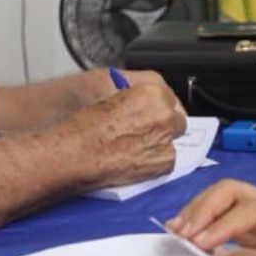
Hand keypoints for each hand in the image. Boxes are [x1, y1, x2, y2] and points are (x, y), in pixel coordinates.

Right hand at [67, 81, 186, 185]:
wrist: (79, 154)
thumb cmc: (87, 127)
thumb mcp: (111, 97)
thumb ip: (135, 98)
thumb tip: (141, 103)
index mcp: (153, 93)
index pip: (169, 97)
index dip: (160, 107)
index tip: (155, 113)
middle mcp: (164, 115)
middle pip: (176, 119)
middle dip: (164, 125)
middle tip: (146, 132)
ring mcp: (166, 139)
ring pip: (172, 140)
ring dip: (159, 143)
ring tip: (136, 148)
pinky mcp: (165, 162)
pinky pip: (168, 160)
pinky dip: (155, 161)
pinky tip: (136, 160)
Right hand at [167, 179, 255, 255]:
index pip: (248, 211)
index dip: (220, 226)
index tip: (198, 245)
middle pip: (230, 190)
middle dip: (202, 209)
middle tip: (181, 234)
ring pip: (222, 195)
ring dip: (196, 210)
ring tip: (175, 232)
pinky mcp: (252, 216)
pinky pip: (222, 209)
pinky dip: (201, 217)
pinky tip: (185, 233)